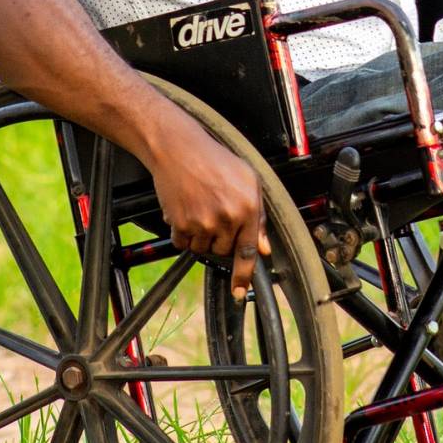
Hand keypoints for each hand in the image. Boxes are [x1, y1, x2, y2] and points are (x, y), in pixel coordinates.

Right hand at [147, 119, 270, 300]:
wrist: (178, 149)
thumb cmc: (214, 160)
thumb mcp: (248, 181)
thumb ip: (259, 217)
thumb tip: (264, 248)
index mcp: (248, 208)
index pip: (249, 251)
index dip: (244, 276)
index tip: (239, 293)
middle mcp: (227, 218)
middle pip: (223, 251)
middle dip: (220, 238)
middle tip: (215, 213)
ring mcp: (203, 223)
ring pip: (203, 249)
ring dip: (201, 236)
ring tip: (200, 207)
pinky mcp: (181, 224)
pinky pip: (182, 243)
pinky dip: (182, 233)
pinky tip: (185, 211)